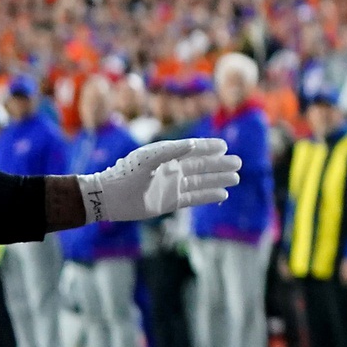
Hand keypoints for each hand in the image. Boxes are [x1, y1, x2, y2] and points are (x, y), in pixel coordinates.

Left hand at [82, 136, 241, 222]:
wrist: (108, 198)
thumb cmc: (126, 174)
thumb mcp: (148, 159)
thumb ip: (172, 151)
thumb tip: (194, 144)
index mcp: (167, 155)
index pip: (193, 150)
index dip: (209, 147)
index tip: (225, 146)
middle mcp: (172, 169)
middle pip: (201, 166)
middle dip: (220, 164)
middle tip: (238, 163)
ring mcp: (171, 185)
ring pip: (201, 181)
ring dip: (218, 179)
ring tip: (236, 178)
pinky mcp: (169, 201)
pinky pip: (193, 198)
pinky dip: (208, 196)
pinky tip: (222, 195)